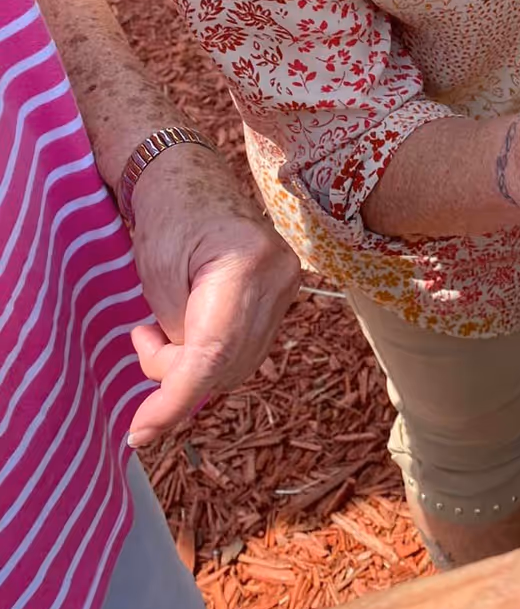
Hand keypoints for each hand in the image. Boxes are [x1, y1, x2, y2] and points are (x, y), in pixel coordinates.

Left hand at [126, 145, 299, 446]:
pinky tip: (188, 327)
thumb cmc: (164, 218)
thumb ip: (177, 338)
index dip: (175, 399)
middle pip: (229, 365)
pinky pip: (247, 346)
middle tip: (143, 340)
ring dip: (194, 364)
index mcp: (247, 265)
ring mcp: (289, 285)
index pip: (213, 354)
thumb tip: (186, 387)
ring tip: (159, 328)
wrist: (186, 178)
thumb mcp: (156, 280)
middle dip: (179, 375)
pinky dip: (212, 353)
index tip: (141, 430)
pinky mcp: (283, 292)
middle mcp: (281, 277)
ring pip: (240, 363)